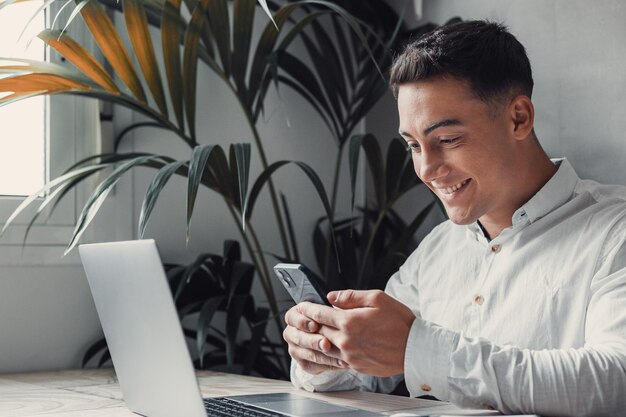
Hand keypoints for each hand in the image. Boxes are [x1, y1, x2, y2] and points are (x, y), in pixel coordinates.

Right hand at [283, 302, 348, 374]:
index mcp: (301, 313)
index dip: (301, 320)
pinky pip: (309, 365)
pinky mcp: (305, 362)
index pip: (292, 315)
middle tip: (325, 343)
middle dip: (310, 340)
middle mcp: (295, 330)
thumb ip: (345, 299)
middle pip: (293, 335)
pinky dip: (322, 365)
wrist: (357, 340)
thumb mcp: (354, 305)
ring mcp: (298, 347)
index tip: (315, 325)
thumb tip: (331, 297)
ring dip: (317, 354)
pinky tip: (337, 363)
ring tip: (335, 355)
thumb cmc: (352, 320)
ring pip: (299, 352)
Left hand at [300, 289, 415, 376]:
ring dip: (319, 339)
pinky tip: (334, 344)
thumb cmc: (400, 322)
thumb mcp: (377, 298)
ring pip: (325, 347)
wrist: (415, 348)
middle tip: (305, 318)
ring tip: (317, 331)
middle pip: (318, 331)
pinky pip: (336, 359)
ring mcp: (350, 356)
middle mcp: (346, 341)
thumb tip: (331, 297)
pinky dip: (332, 351)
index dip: (308, 308)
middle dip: (310, 324)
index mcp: (349, 322)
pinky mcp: (356, 366)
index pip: (319, 314)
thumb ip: (351, 296)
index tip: (302, 306)